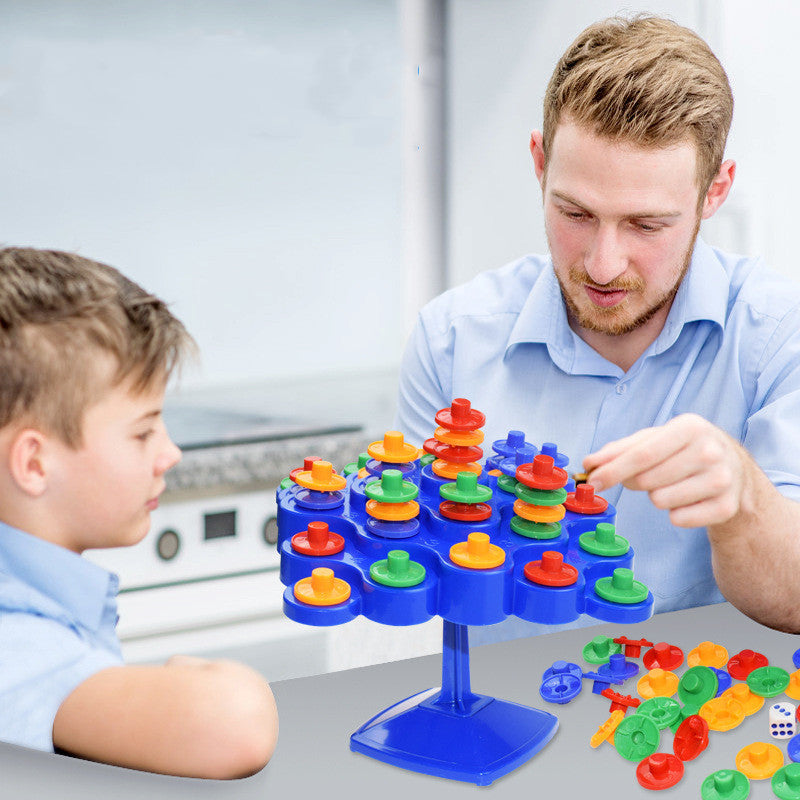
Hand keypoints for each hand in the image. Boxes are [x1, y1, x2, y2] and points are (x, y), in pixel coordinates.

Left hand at [582, 413, 747, 527]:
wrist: (734, 470)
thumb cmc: (684, 450)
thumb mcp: (655, 439)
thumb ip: (619, 450)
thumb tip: (589, 464)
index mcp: (690, 427)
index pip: (642, 454)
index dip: (612, 470)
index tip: (592, 481)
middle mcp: (710, 451)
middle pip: (648, 479)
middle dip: (633, 483)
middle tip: (641, 478)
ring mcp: (722, 480)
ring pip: (661, 500)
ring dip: (657, 496)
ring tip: (673, 484)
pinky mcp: (726, 507)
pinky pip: (679, 519)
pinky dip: (675, 512)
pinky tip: (688, 499)